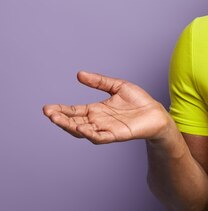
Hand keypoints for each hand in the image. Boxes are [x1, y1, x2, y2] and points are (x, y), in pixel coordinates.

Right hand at [43, 72, 174, 143]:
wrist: (157, 113)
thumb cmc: (139, 101)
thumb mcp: (117, 86)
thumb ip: (99, 81)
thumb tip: (79, 74)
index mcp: (96, 110)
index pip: (73, 111)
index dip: (61, 110)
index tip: (47, 108)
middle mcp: (98, 121)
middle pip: (73, 122)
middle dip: (60, 118)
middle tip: (48, 113)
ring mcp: (106, 129)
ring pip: (83, 131)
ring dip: (70, 126)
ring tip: (58, 119)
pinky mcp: (117, 135)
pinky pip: (101, 136)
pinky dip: (90, 134)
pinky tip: (81, 128)